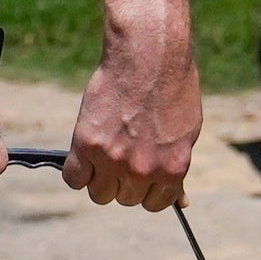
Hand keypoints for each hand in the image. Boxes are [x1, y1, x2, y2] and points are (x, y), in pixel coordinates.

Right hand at [63, 21, 202, 211]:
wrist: (149, 55)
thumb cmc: (172, 88)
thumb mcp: (187, 133)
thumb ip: (175, 169)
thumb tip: (181, 202)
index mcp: (172, 170)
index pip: (153, 204)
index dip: (146, 189)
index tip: (140, 174)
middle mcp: (143, 170)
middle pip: (125, 199)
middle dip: (123, 181)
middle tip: (122, 152)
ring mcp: (113, 159)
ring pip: (99, 194)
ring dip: (100, 178)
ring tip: (104, 150)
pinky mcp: (87, 143)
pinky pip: (73, 178)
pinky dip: (77, 170)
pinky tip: (85, 151)